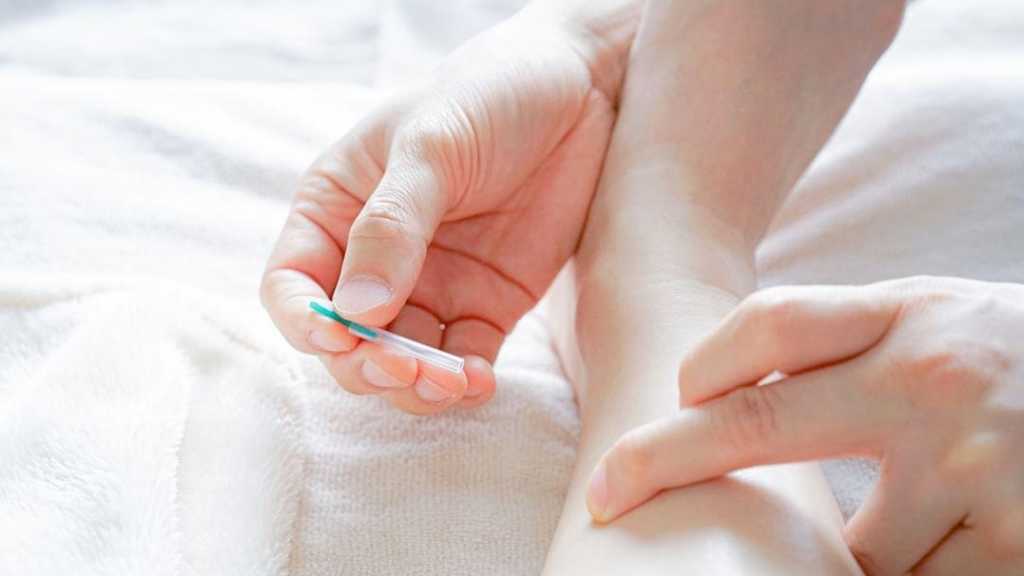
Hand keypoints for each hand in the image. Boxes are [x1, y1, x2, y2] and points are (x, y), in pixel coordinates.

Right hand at [261, 5, 629, 413]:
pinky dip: (464, 382)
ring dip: (416, 386)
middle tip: (404, 367)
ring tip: (449, 382)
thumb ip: (392, 225)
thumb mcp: (432, 146)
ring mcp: (431, 286)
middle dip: (366, 363)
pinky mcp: (485, 305)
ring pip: (402, 362)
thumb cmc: (487, 95)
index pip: (292, 285)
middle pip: (346, 339)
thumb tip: (356, 312)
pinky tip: (478, 381)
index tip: (340, 336)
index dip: (305, 322)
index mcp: (336, 211)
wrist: (579, 89)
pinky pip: (462, 359)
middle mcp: (374, 258)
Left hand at [587, 277, 1023, 574]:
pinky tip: (941, 544)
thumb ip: (845, 342)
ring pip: (849, 550)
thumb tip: (713, 388)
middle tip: (607, 490)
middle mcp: (936, 383)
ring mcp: (981, 471)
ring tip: (913, 520)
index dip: (704, 363)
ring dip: (850, 557)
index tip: (666, 397)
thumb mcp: (938, 320)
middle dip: (664, 461)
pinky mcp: (1021, 550)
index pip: (772, 324)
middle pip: (758, 423)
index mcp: (911, 316)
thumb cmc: (1017, 364)